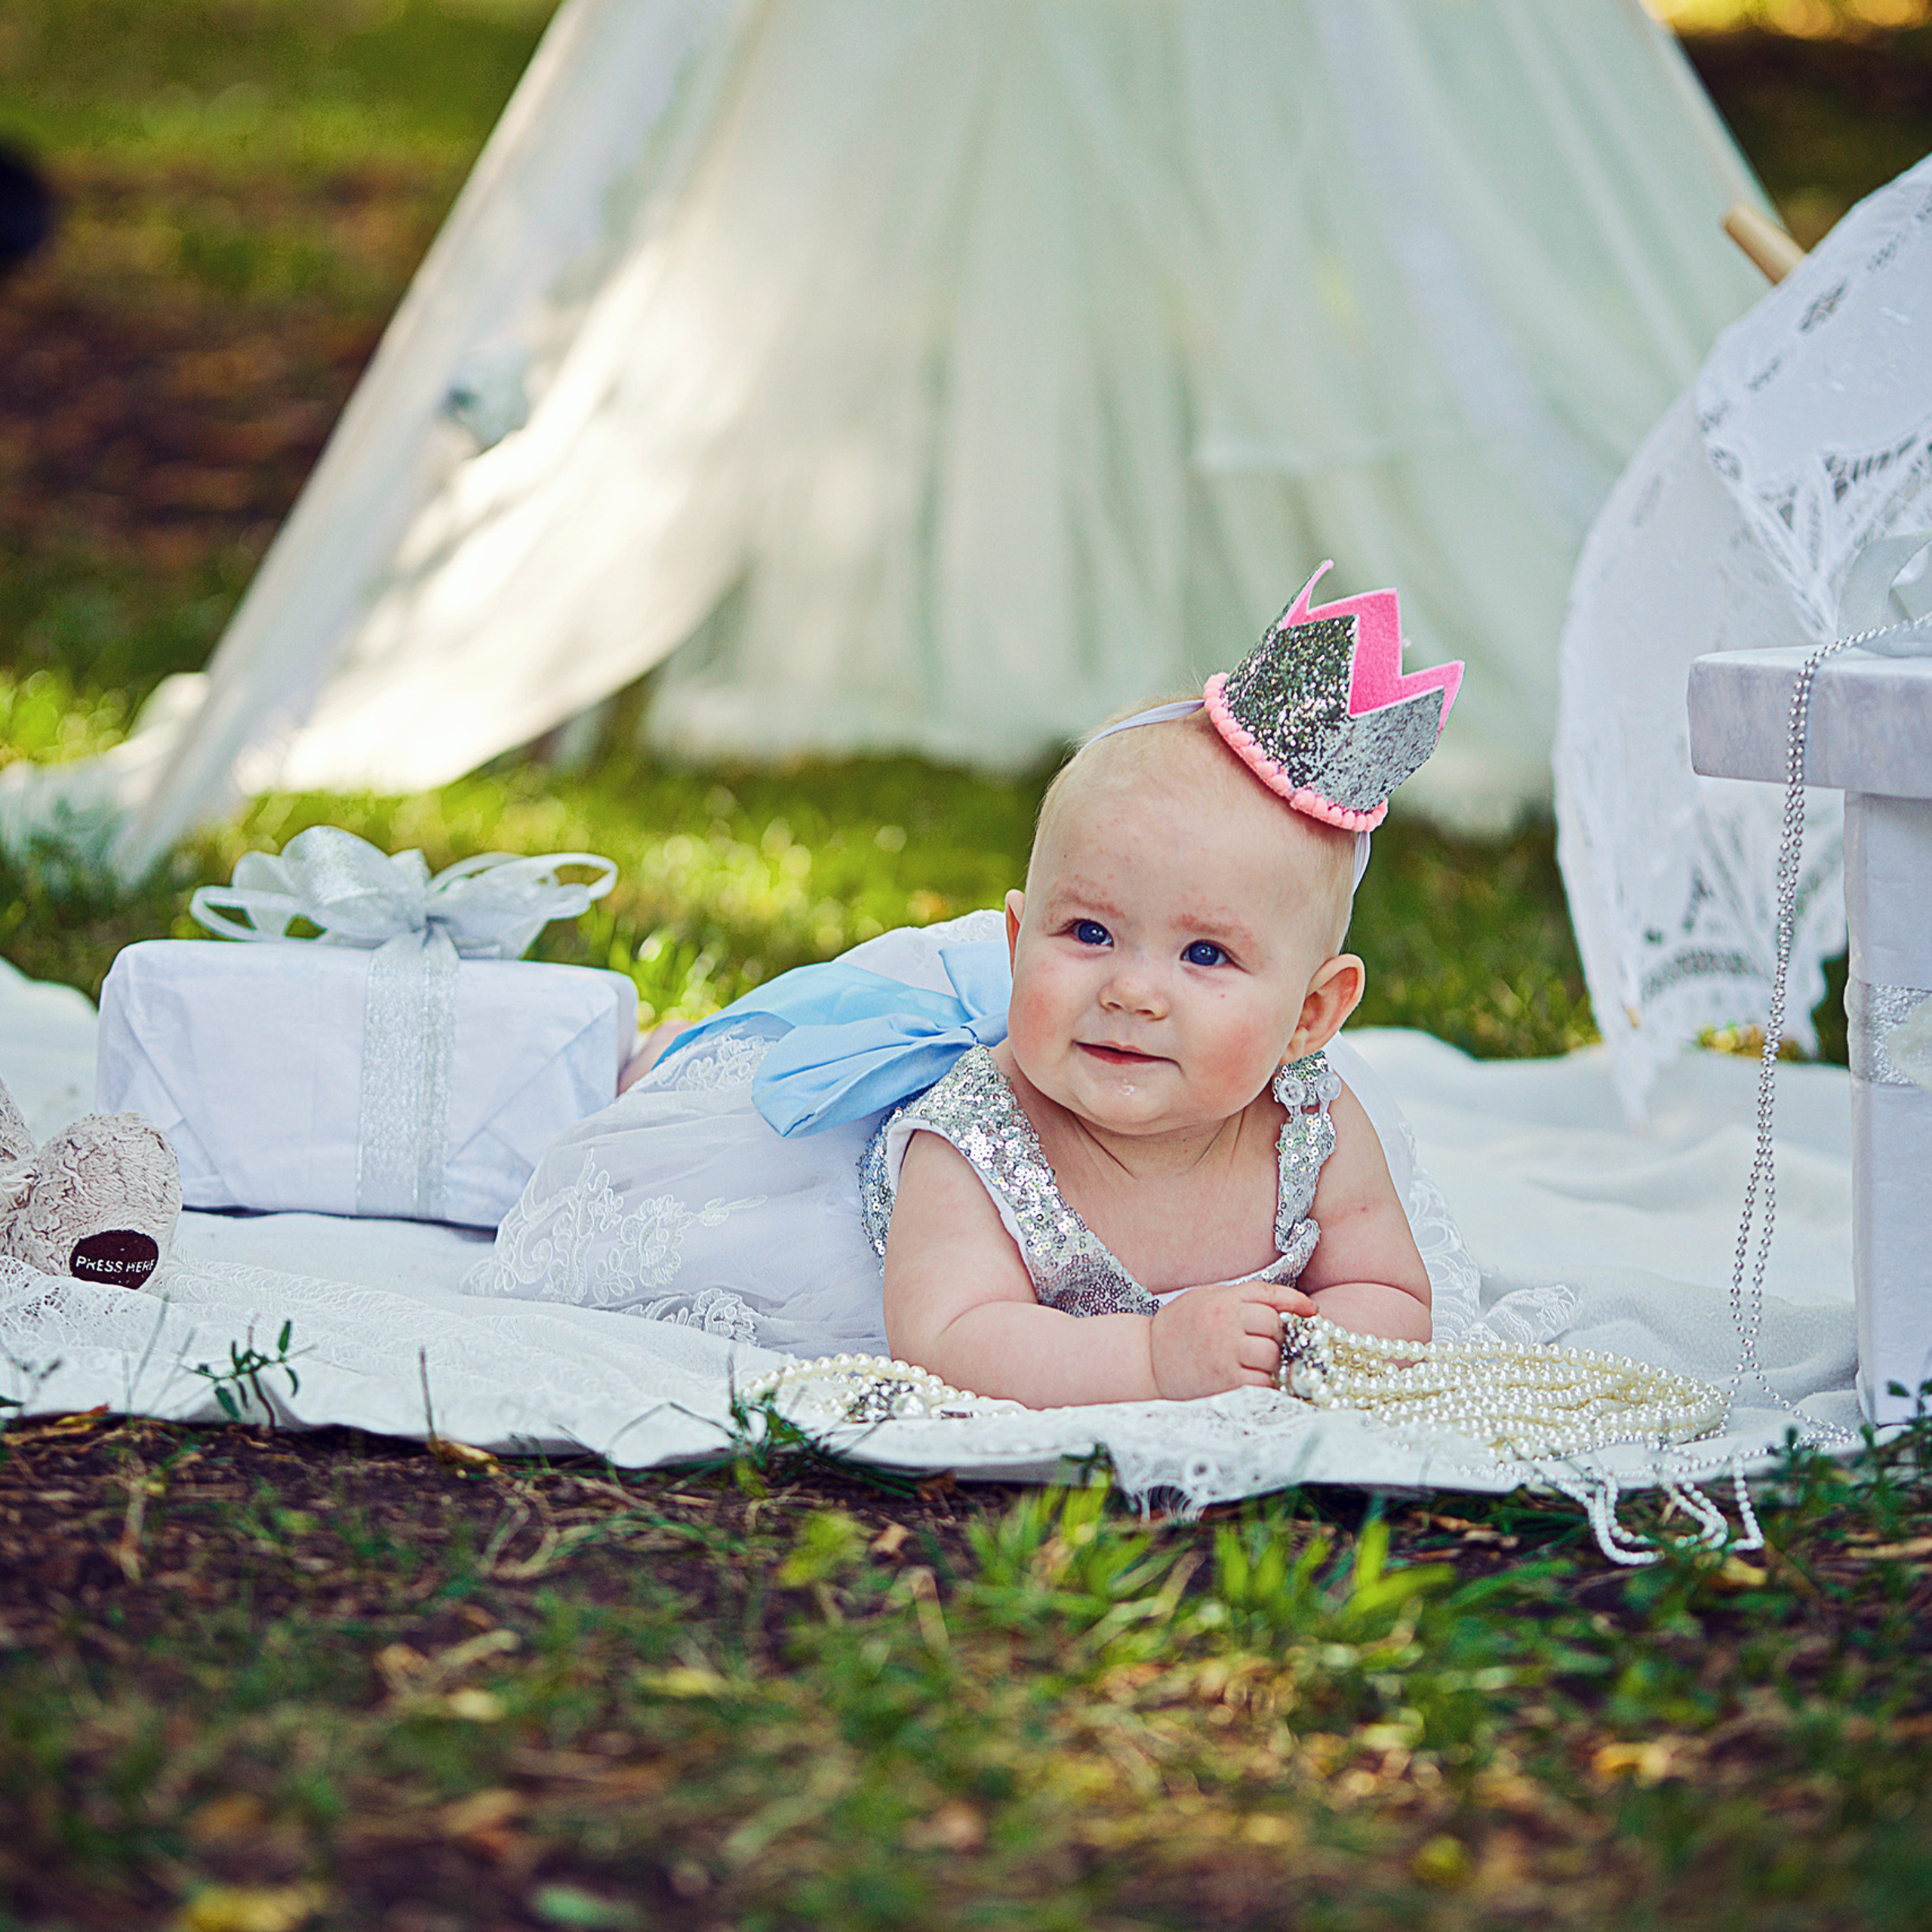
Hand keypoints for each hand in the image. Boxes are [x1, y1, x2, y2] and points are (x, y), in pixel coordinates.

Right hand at [1148, 1281, 1317, 1400]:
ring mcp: (1226, 1352)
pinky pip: (1262, 1381)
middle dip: (1276, 1337)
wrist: (1146, 1358)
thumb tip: (1279, 1307)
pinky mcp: (1225, 1381)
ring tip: (1254, 1363)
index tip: (1311, 1311)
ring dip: (1270, 1361)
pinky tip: (1251, 1379)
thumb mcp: (1204, 1299)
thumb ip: (1238, 1298)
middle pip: (1275, 1326)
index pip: (1270, 1295)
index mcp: (1222, 1299)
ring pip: (1271, 1355)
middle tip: (1265, 1344)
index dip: (1295, 1303)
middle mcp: (1225, 1322)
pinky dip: (1263, 1382)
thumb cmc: (1177, 1328)